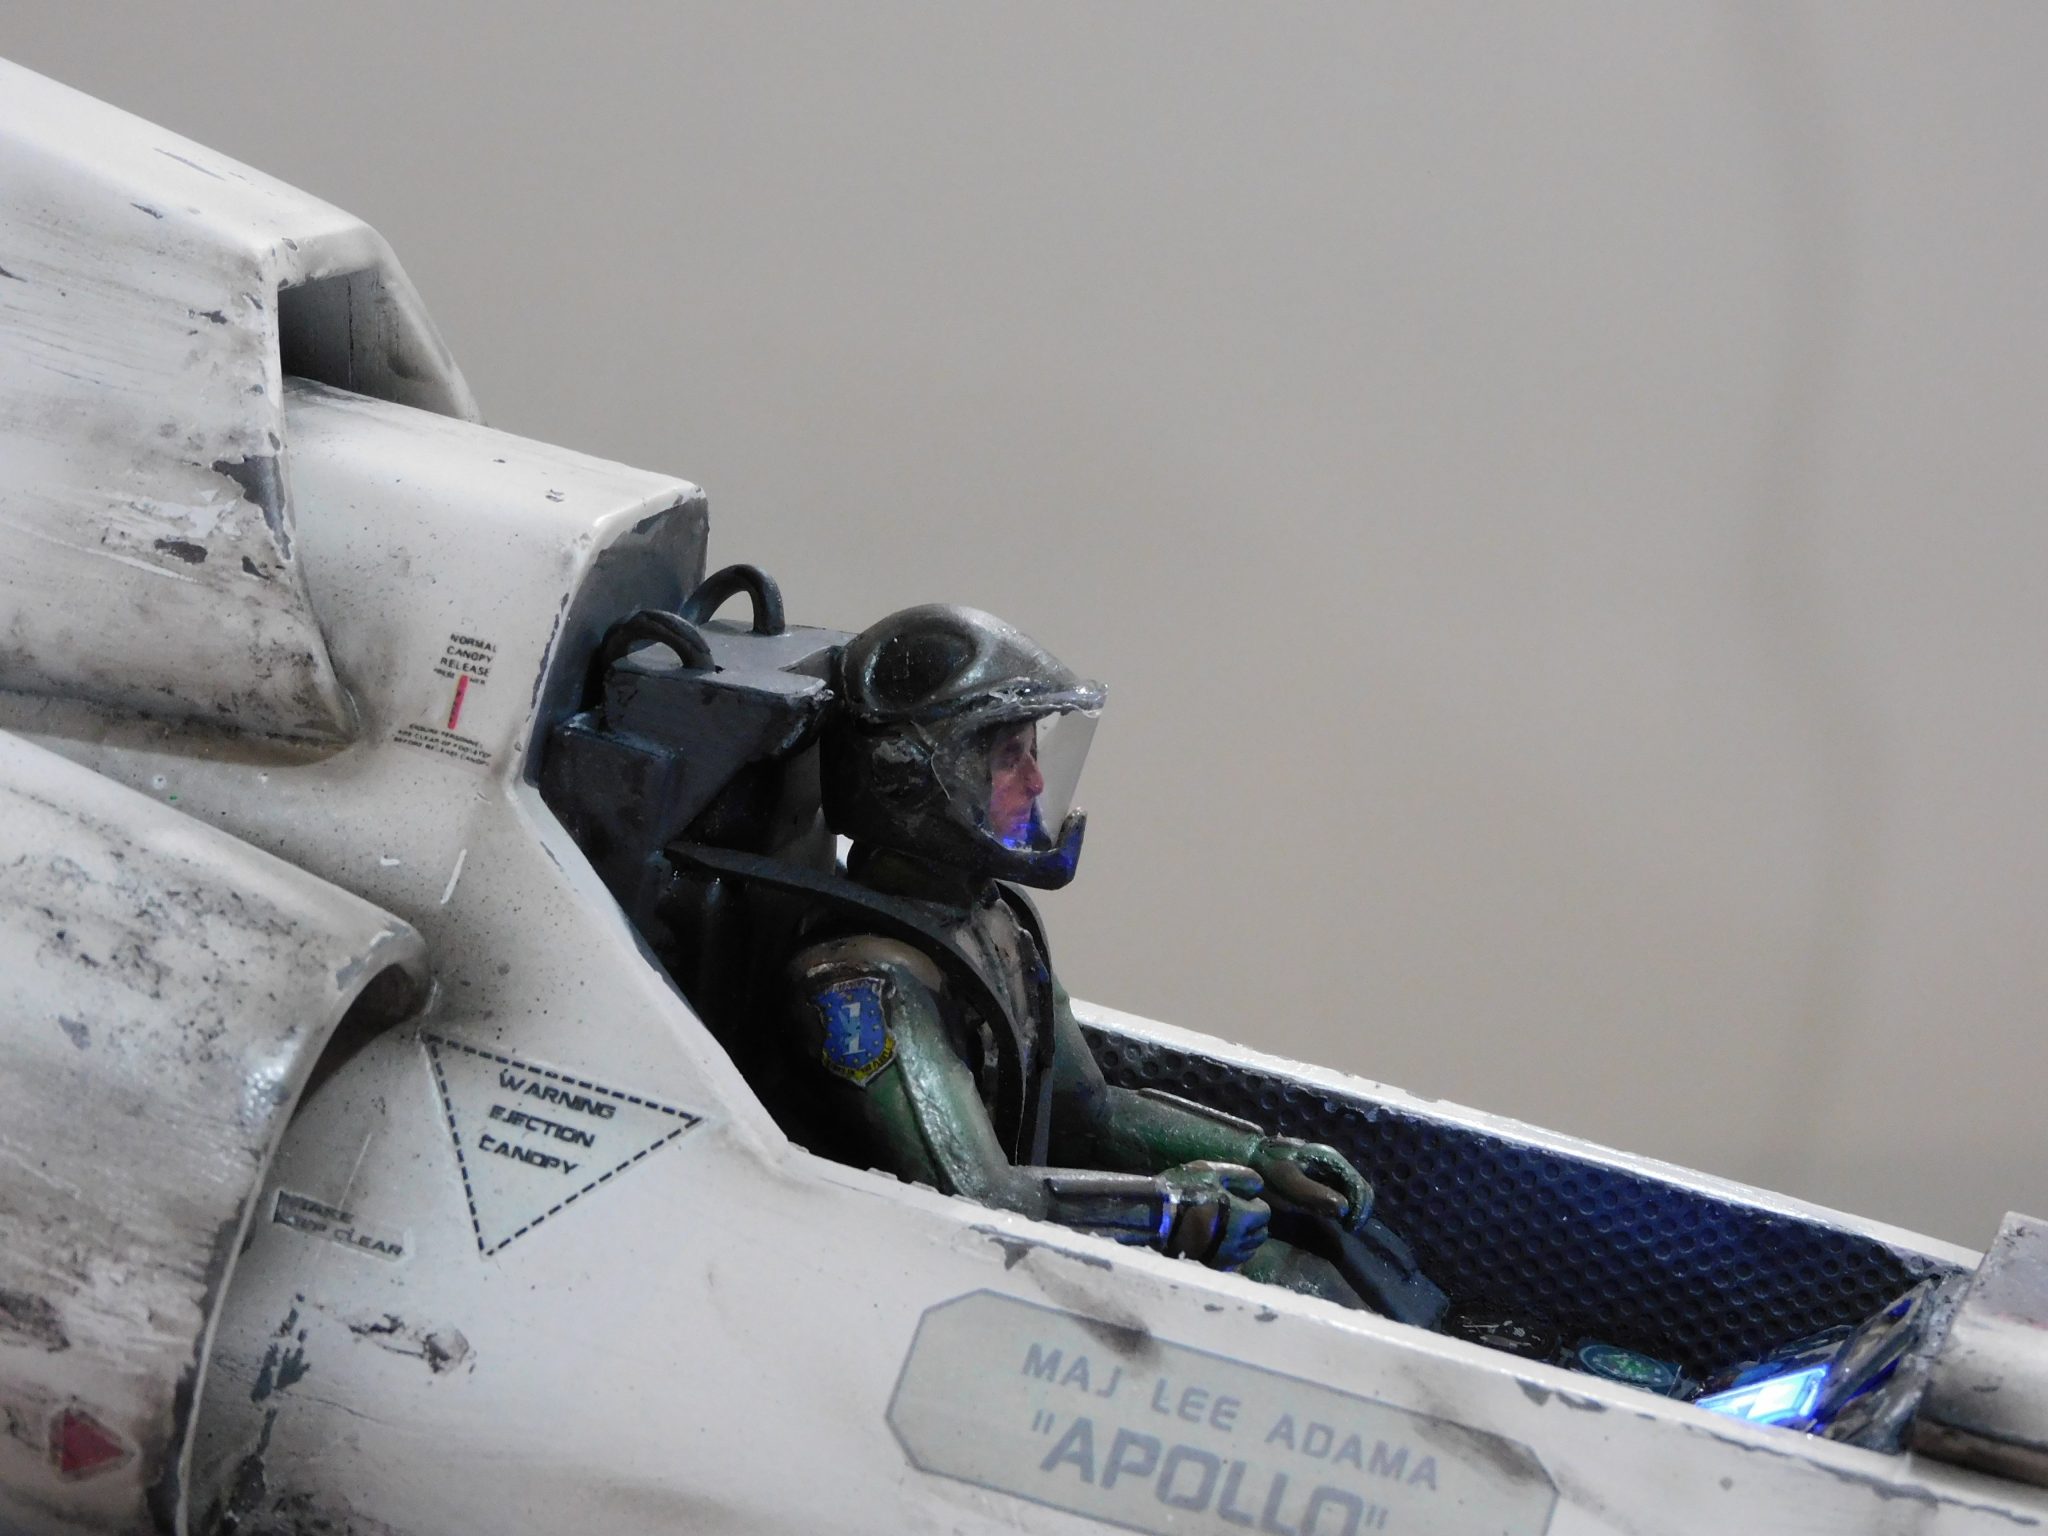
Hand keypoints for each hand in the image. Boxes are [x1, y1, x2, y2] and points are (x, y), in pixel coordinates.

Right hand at [1159, 1161, 1269, 1269]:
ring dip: (1245, 1238)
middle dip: (1253, 1222)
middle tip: (1236, 1211)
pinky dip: (1232, 1251)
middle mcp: (1240, 1240)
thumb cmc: (1186, 1190)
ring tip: (1228, 1226)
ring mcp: (1226, 1255)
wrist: (1157, 1217)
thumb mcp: (1214, 1172)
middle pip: (1260, 1233)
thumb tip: (1259, 1186)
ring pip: (1249, 1249)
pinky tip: (1219, 1240)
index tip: (1241, 1198)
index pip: (1264, 1213)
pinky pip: (1233, 1260)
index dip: (1255, 1203)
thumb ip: (1242, 1177)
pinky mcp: (1213, 1264)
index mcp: (1245, 1217)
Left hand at [1248, 1137, 1372, 1231]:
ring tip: (1343, 1225)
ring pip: (1351, 1190)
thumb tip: (1344, 1208)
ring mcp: (1328, 1168)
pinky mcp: (1320, 1176)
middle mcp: (1333, 1162)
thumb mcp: (1288, 1183)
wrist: (1249, 1156)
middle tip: (1348, 1229)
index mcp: (1330, 1159)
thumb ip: (1315, 1194)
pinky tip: (1334, 1216)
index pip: (1359, 1185)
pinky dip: (1342, 1205)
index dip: (1360, 1209)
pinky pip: (1340, 1190)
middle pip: (1359, 1187)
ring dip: (1352, 1208)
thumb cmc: (1267, 1170)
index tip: (1350, 1228)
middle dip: (1359, 1210)